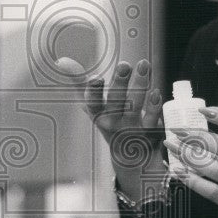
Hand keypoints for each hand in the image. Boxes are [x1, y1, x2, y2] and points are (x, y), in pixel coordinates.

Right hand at [55, 56, 164, 180]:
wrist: (129, 156)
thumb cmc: (109, 120)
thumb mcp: (93, 104)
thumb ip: (79, 82)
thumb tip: (61, 61)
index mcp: (98, 114)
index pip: (93, 103)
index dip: (93, 91)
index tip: (95, 78)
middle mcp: (114, 122)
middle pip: (116, 101)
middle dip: (120, 83)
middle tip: (124, 64)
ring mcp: (132, 128)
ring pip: (136, 105)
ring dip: (140, 84)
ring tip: (143, 64)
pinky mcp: (149, 132)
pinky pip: (152, 118)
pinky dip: (153, 105)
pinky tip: (155, 91)